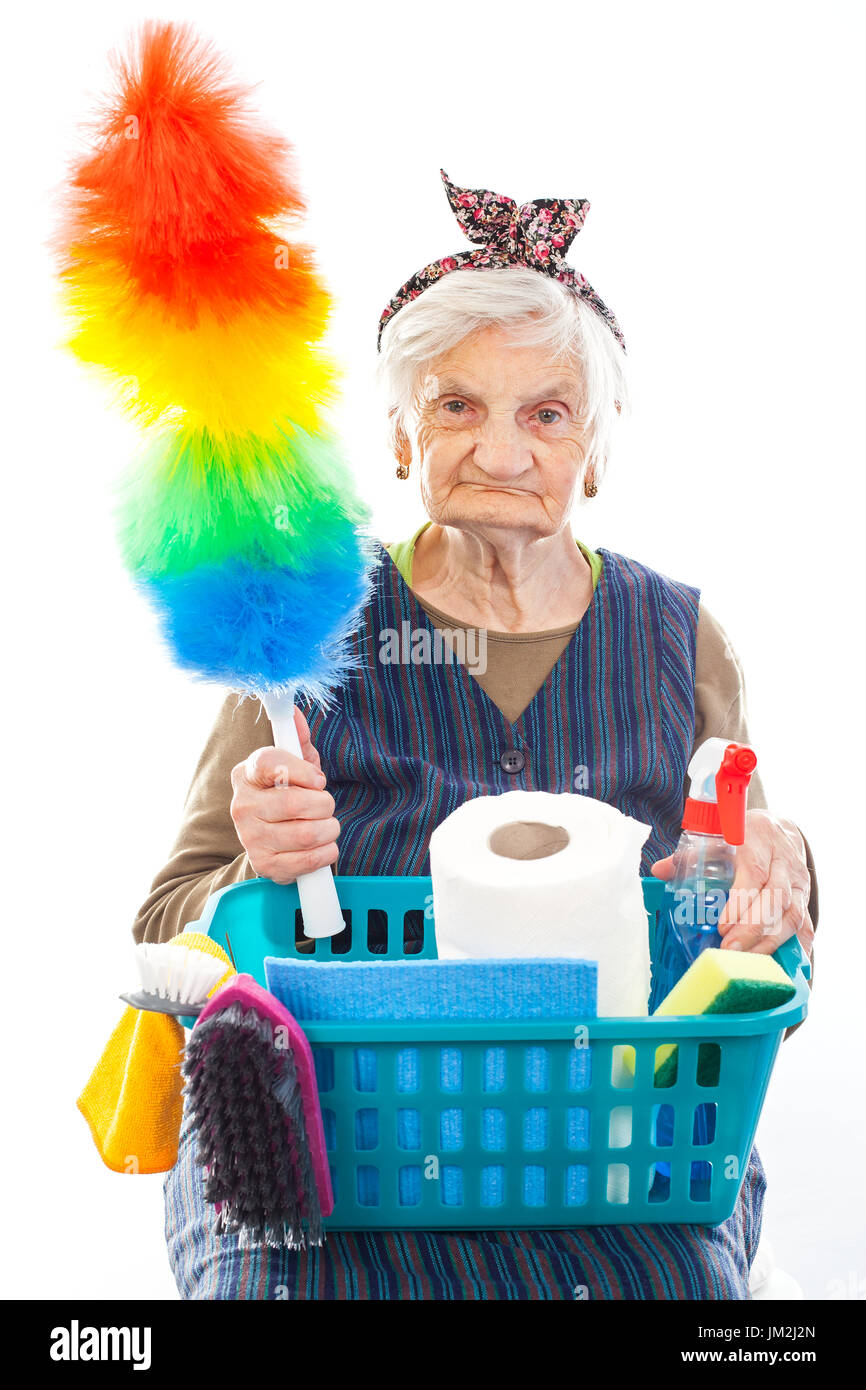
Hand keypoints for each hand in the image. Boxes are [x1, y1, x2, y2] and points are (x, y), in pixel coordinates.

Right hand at [229, 706, 339, 883]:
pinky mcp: (264, 865)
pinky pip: (309, 860)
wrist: (271, 840)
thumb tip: (295, 714)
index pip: (271, 762)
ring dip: (329, 829)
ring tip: (327, 825)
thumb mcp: (293, 765)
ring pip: (306, 833)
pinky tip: (324, 845)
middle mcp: (242, 805)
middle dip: (324, 804)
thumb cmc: (287, 795)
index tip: (319, 779)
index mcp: (247, 774)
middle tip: (326, 805)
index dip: (303, 770)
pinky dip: (327, 852)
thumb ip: (297, 740)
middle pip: (295, 803)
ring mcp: (250, 837)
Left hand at [650, 809, 813, 956]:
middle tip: (730, 951)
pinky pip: (806, 925)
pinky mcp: (805, 899)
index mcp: (759, 841)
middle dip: (752, 929)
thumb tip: (658, 871)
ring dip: (770, 942)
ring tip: (746, 962)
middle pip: (775, 898)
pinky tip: (781, 967)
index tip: (723, 926)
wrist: (779, 829)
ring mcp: (799, 882)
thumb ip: (688, 855)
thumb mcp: (716, 836)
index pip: (754, 873)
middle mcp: (784, 862)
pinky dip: (796, 948)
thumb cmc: (742, 836)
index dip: (741, 902)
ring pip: (792, 914)